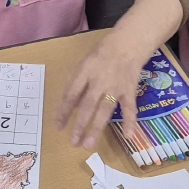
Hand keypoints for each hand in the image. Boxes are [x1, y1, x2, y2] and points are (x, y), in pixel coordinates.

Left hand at [56, 34, 140, 148]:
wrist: (128, 44)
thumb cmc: (102, 53)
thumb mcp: (84, 62)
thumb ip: (76, 80)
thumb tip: (69, 101)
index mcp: (84, 73)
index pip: (70, 95)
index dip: (63, 111)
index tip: (58, 127)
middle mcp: (98, 82)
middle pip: (86, 106)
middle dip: (79, 125)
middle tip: (73, 142)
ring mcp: (115, 87)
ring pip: (104, 111)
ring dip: (96, 129)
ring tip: (88, 145)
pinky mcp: (129, 90)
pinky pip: (130, 108)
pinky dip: (130, 122)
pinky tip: (129, 136)